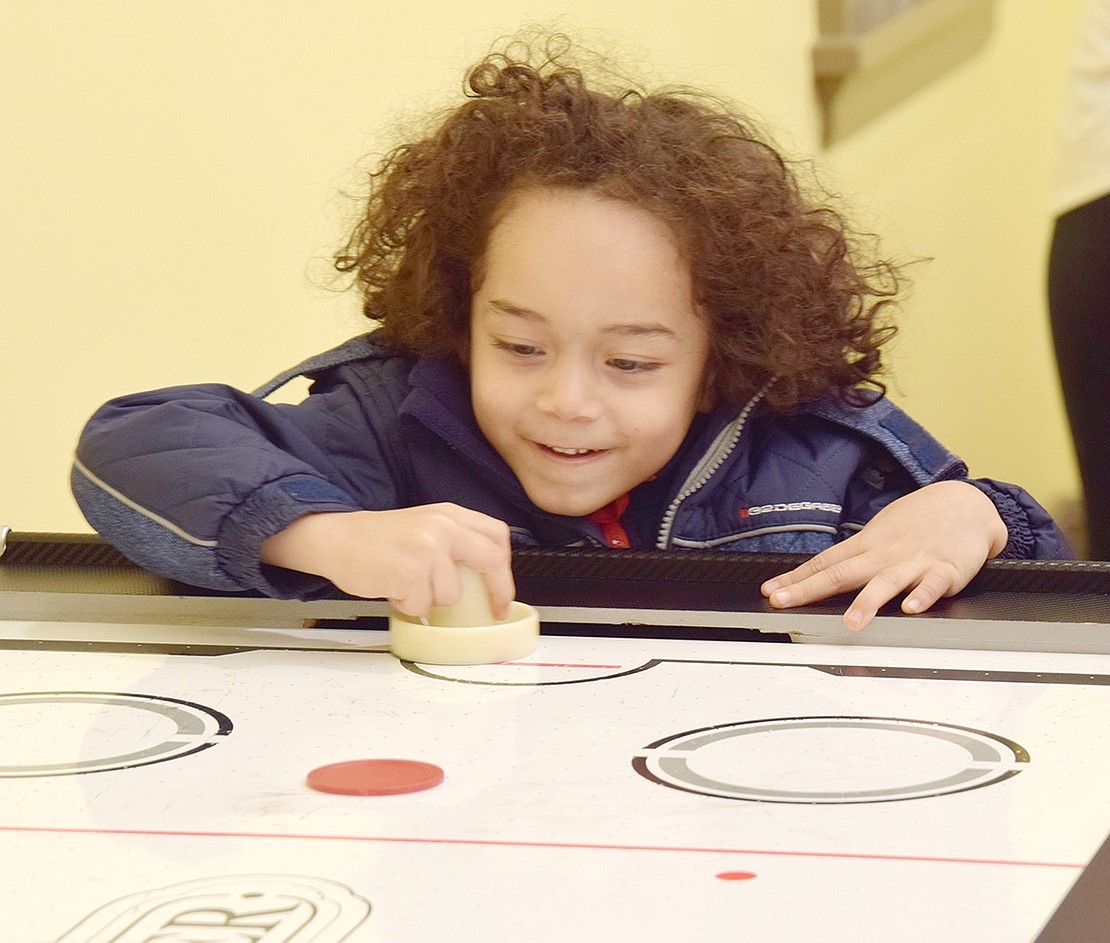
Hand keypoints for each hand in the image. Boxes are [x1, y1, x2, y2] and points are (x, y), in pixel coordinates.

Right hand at [260, 505, 513, 618]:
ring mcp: (427, 548)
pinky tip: (393, 587)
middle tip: (494, 609)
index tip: (503, 590)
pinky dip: (408, 605)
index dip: (505, 567)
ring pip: (451, 594)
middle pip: (490, 561)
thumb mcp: (425, 526)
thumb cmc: (379, 539)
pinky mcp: (410, 572)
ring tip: (407, 583)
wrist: (338, 538)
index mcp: (449, 514)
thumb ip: (456, 542)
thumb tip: (485, 578)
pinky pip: (422, 606)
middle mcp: (443, 527)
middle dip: (497, 590)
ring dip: (429, 599)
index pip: (496, 536)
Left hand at [760, 481, 1007, 630]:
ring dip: (868, 602)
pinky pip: (932, 585)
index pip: (824, 563)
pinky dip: (923, 597)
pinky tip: (912, 609)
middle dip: (810, 589)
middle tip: (784, 602)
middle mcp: (884, 554)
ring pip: (886, 582)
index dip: (796, 578)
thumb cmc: (918, 523)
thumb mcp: (879, 535)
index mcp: (866, 546)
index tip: (771, 592)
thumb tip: (819, 575)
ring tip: (852, 621)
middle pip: (842, 573)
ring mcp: (913, 562)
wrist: (965, 503)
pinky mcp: (945, 570)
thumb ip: (854, 558)